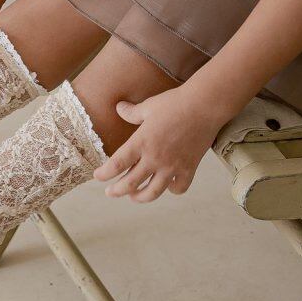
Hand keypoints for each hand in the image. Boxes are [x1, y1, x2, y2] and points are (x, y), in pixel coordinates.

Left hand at [92, 86, 226, 202]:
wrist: (204, 106)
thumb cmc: (175, 103)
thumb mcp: (149, 106)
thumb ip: (132, 112)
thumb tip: (118, 107)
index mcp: (141, 142)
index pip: (116, 164)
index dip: (104, 173)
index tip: (97, 177)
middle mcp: (154, 158)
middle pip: (130, 184)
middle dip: (117, 191)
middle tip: (110, 192)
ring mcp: (172, 166)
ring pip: (152, 192)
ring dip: (140, 197)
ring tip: (134, 196)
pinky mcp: (188, 169)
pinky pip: (178, 188)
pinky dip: (171, 190)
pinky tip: (167, 185)